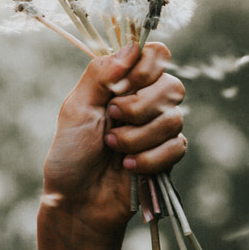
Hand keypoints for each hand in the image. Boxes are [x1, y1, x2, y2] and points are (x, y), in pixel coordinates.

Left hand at [42, 42, 185, 242]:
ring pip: (174, 118)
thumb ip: (102, 74)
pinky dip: (150, 158)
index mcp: (121, 83)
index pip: (155, 55)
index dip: (147, 66)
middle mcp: (144, 101)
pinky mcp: (167, 156)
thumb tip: (132, 48)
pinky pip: (177, 147)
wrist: (77, 201)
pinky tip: (129, 167)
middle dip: (139, 106)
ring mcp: (158, 129)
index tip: (124, 85)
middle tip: (112, 118)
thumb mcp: (77, 108)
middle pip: (172, 85)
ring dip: (138, 136)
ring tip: (113, 148)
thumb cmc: (71, 153)